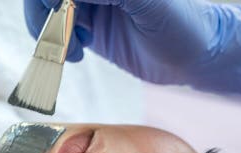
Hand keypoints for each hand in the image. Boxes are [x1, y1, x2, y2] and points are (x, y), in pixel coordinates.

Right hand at [24, 0, 240, 106]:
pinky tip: (77, 53)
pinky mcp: (90, 26)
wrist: (195, 59)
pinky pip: (58, 30)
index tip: (59, 10)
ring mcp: (92, 3)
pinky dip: (57, 43)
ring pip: (49, 9)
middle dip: (45, 11)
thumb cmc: (183, 25)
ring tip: (71, 49)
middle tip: (56, 34)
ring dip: (49, 30)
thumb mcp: (148, 3)